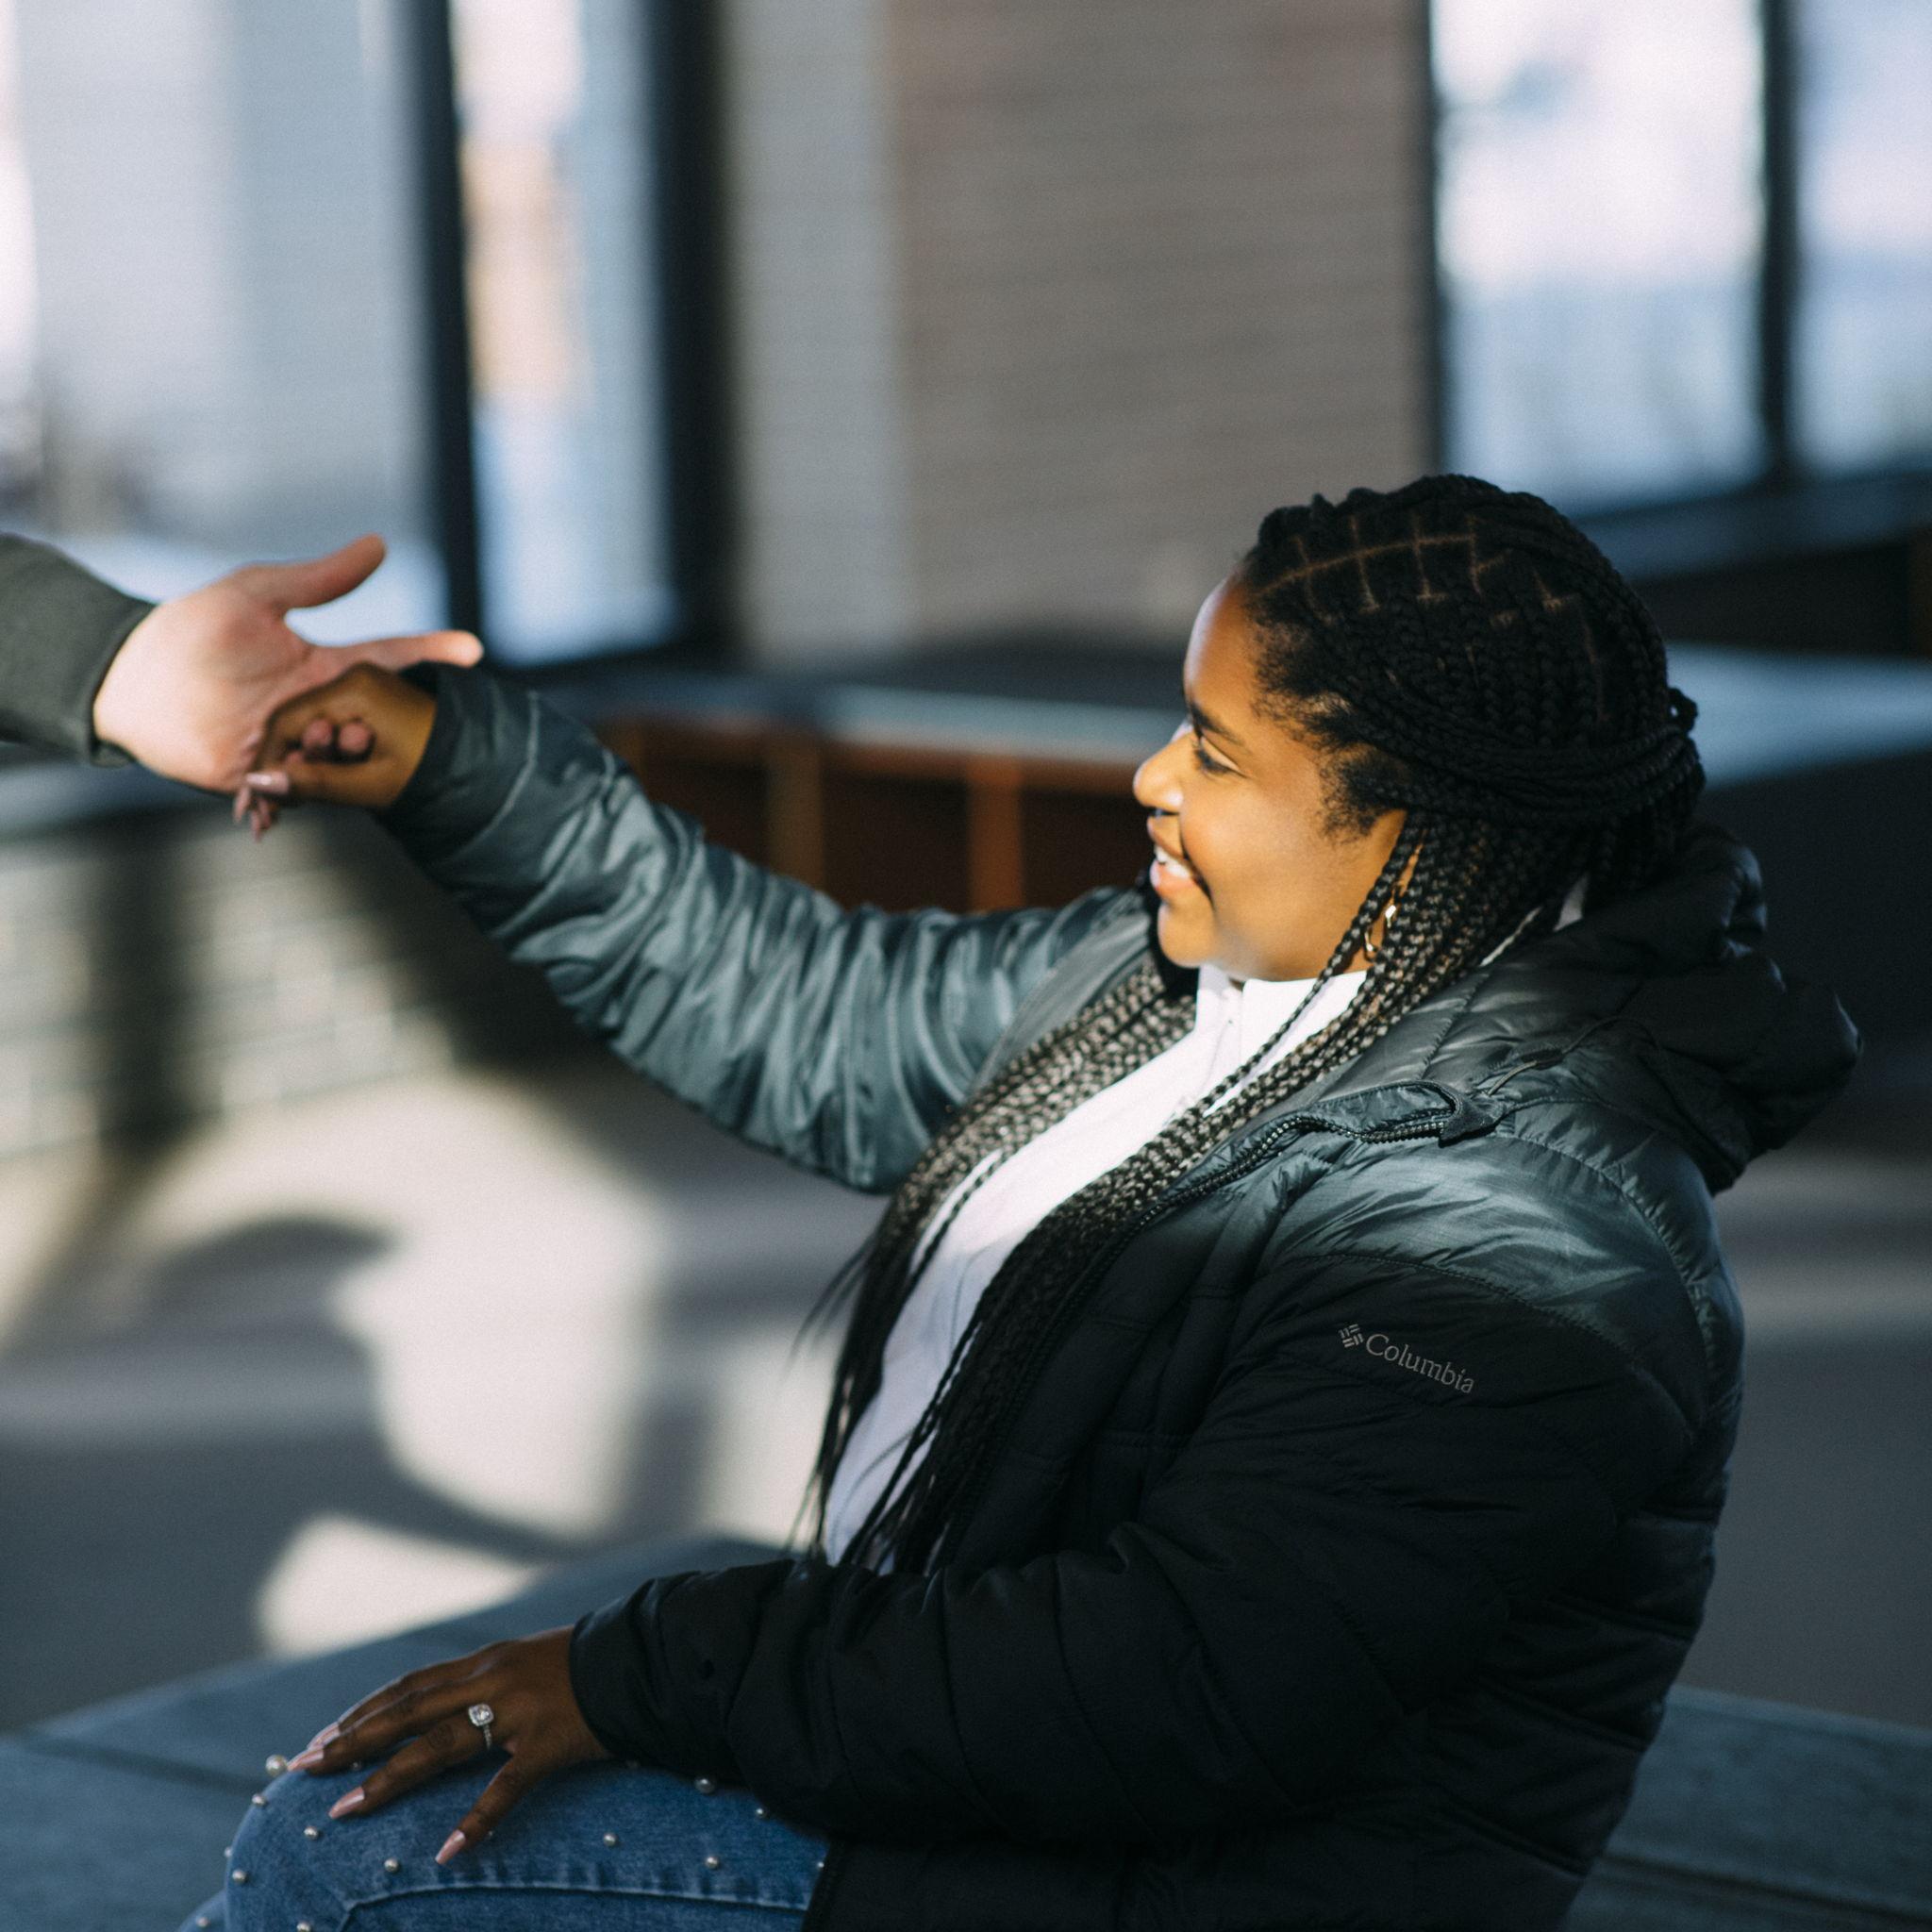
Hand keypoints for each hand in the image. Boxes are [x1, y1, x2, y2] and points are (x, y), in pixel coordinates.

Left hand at [91, 532, 479, 794]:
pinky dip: (290, 803)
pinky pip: (292, 794)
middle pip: (374, 723)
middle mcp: (317, 709)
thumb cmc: (191, 630)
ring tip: (311, 744)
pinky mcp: (260, 775)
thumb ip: (320, 579)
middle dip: (376, 728)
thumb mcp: (257, 594)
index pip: (389, 660)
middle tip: (350, 725)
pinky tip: (278, 808)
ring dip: (336, 759)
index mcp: (324, 668)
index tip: (472, 650)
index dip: (431, 654)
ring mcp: (292, 745)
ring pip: (341, 764)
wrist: (133, 677)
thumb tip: (379, 544)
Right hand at [234, 661, 438, 835]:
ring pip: (314, 724)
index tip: (256, 795)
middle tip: (275, 806)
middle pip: (298, 721)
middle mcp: (357, 676)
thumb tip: (261, 783)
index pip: (287, 720)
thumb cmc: (437, 774)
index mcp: (355, 685)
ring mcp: (366, 685)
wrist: (485, 766)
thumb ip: (315, 783)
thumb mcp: (374, 785)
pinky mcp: (374, 700)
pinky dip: (326, 757)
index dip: (268, 761)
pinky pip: (334, 725)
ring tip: (301, 799)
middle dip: (286, 764)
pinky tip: (324, 783)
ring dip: (307, 764)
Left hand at [285, 1627, 610, 1862]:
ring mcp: (517, 1712)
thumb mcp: (528, 1661)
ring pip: (439, 1747)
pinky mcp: (547, 1744)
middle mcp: (490, 1680)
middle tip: (303, 1769)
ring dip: (389, 1779)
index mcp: (484, 1662)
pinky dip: (475, 1820)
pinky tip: (448, 1850)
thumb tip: (448, 1708)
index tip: (319, 1739)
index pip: (407, 1688)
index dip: (361, 1714)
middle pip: (406, 1713)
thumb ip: (489, 1682)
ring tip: (347, 1810)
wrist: (642, 1657)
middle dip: (351, 1742)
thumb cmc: (587, 1663)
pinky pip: (505, 1787)